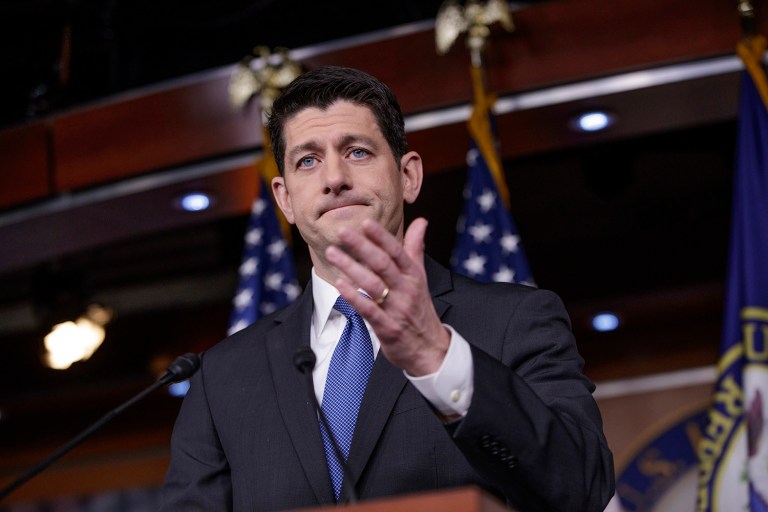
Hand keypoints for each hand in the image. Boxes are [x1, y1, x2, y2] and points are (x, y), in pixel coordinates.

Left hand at [325, 217, 449, 375]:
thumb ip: (415, 248)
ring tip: (333, 253)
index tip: (366, 222)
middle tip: (342, 231)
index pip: (397, 251)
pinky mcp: (387, 327)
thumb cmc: (420, 308)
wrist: (430, 348)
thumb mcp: (420, 277)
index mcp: (413, 275)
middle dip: (362, 246)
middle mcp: (406, 289)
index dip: (382, 237)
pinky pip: (368, 309)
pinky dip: (354, 296)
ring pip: (372, 284)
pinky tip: (340, 284)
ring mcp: (397, 308)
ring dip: (351, 267)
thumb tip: (421, 221)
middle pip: (382, 264)